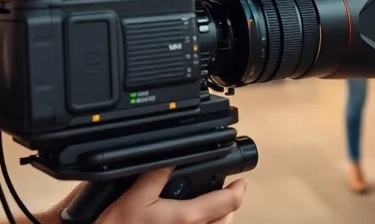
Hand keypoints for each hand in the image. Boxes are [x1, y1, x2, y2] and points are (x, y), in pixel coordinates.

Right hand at [97, 168, 247, 223]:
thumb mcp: (133, 197)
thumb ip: (155, 175)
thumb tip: (171, 156)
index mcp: (186, 218)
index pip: (227, 203)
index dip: (238, 190)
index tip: (242, 182)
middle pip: (226, 220)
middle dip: (229, 207)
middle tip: (227, 194)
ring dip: (219, 220)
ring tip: (213, 209)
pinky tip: (192, 221)